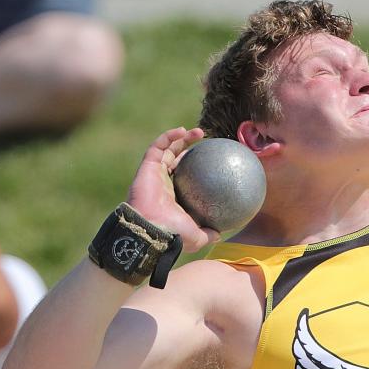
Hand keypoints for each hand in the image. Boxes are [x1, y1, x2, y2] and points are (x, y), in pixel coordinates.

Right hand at [126, 127, 219, 251]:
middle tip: (206, 143)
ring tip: (198, 132)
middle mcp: (164, 183)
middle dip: (189, 149)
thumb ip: (208, 234)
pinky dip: (168, 136)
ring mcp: (155, 174)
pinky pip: (158, 146)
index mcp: (174, 197)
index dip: (197, 169)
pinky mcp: (147, 167)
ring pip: (167, 150)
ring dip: (181, 138)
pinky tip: (182, 131)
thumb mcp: (197, 237)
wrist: (151, 231)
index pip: (186, 178)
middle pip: (176, 160)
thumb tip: (221, 235)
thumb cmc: (173, 234)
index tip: (213, 163)